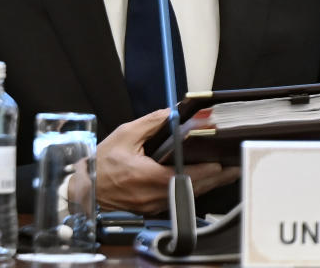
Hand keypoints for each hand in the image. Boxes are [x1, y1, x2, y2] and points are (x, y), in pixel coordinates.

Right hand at [85, 109, 239, 213]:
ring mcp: (156, 206)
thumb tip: (173, 111)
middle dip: (217, 177)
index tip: (224, 161)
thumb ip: (152, 123)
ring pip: (188, 196)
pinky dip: (192, 189)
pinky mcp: (153, 208)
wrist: (84, 190)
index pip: (190, 175)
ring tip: (225, 172)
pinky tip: (202, 180)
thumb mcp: (126, 135)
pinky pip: (178, 199)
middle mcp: (157, 197)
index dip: (209, 169)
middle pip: (196, 189)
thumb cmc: (101, 164)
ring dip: (207, 184)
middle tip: (235, 167)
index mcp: (152, 178)